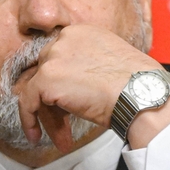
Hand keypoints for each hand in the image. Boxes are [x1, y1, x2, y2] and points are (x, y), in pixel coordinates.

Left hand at [16, 24, 161, 151]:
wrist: (141, 93)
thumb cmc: (138, 84)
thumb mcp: (112, 62)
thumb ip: (90, 65)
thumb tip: (79, 85)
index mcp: (82, 32)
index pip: (62, 58)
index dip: (65, 84)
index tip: (72, 103)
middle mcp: (65, 39)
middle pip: (49, 73)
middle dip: (57, 101)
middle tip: (67, 123)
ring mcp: (54, 57)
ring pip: (40, 88)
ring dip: (50, 115)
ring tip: (62, 137)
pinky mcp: (47, 79)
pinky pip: (27, 101)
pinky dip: (29, 120)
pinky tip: (36, 136)